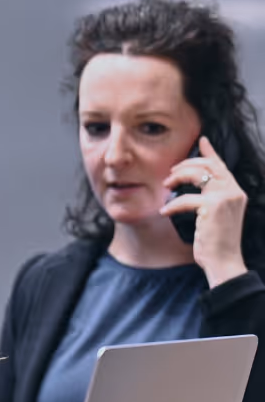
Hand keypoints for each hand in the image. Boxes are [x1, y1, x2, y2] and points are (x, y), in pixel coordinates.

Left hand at [161, 136, 247, 287]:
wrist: (224, 261)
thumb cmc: (216, 242)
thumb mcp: (216, 216)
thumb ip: (210, 199)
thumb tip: (194, 188)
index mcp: (236, 192)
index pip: (222, 165)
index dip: (210, 152)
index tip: (201, 140)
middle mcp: (234, 191)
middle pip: (208, 165)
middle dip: (186, 164)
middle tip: (170, 173)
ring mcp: (225, 197)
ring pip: (197, 174)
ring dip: (177, 177)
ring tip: (166, 187)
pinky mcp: (213, 207)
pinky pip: (186, 199)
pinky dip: (172, 205)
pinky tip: (164, 211)